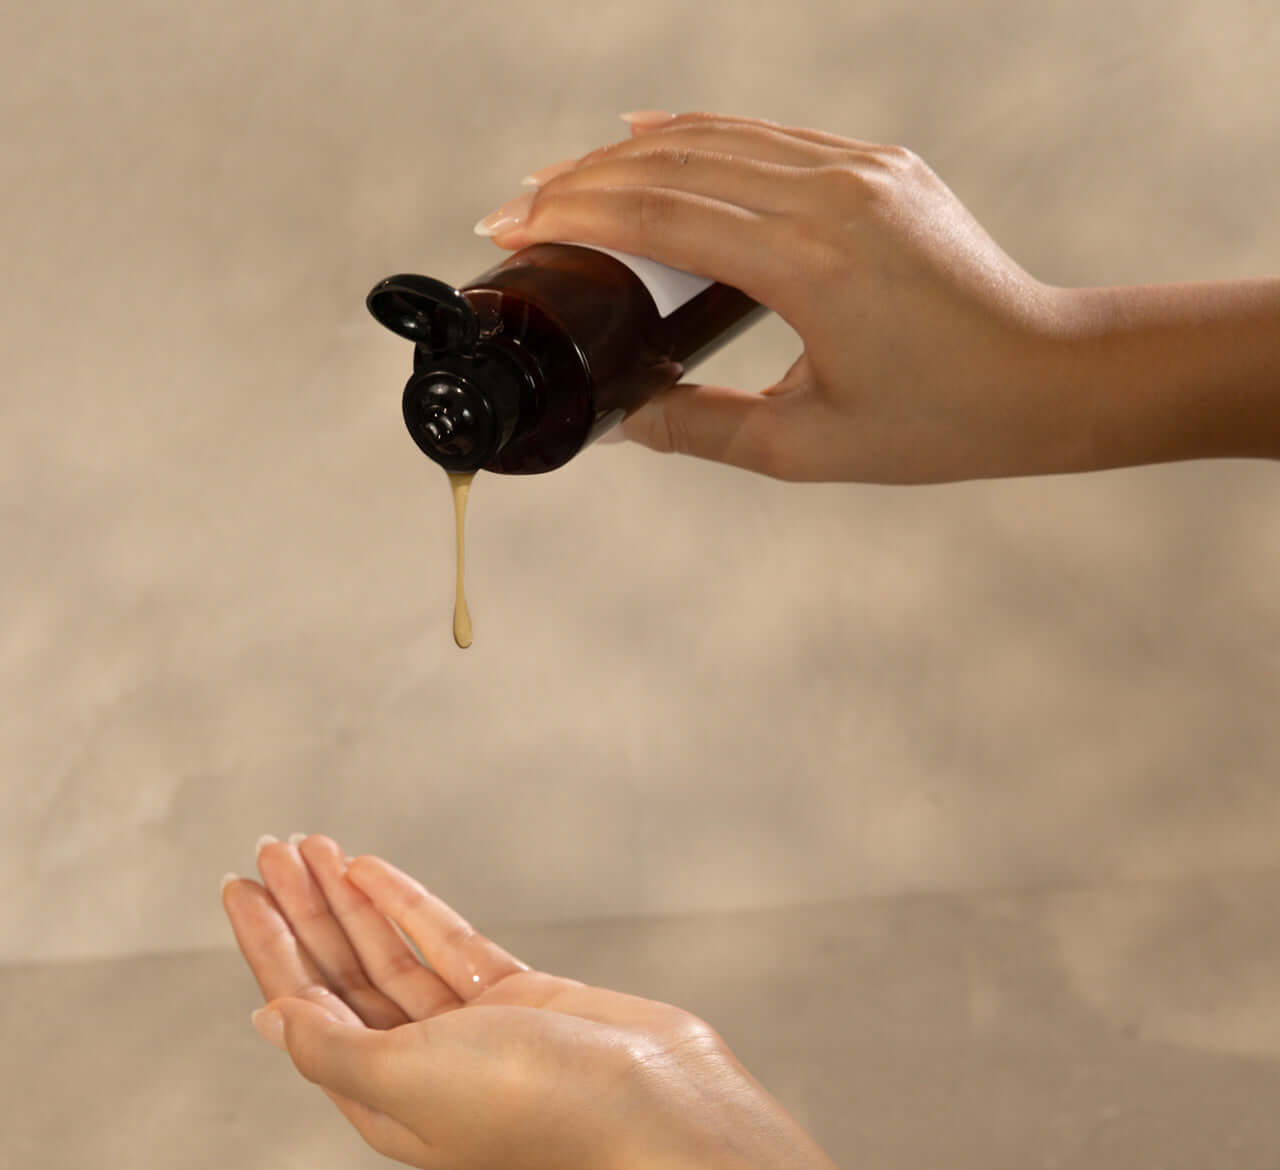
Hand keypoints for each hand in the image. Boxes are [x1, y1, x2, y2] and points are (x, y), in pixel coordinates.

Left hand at [220, 835, 736, 1169]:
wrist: (647, 1100)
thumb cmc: (532, 1105)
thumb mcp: (410, 1080)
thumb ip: (334, 1048)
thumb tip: (270, 1016)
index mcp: (382, 1099)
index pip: (304, 1006)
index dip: (268, 943)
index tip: (237, 886)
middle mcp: (416, 1063)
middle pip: (341, 973)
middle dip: (302, 910)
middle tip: (270, 849)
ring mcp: (466, 1026)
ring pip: (388, 950)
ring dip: (347, 899)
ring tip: (311, 846)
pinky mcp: (512, 995)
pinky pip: (443, 940)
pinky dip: (406, 904)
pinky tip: (372, 871)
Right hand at [483, 110, 1075, 483]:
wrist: (1047, 376)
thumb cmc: (942, 420)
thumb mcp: (806, 446)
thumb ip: (701, 430)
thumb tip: (623, 420)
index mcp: (810, 265)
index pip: (661, 216)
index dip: (575, 215)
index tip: (513, 225)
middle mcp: (833, 196)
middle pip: (675, 161)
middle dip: (584, 177)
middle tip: (520, 204)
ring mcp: (861, 169)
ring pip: (718, 136)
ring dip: (633, 153)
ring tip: (570, 178)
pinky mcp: (880, 165)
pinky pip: (769, 135)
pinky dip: (701, 138)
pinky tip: (656, 141)